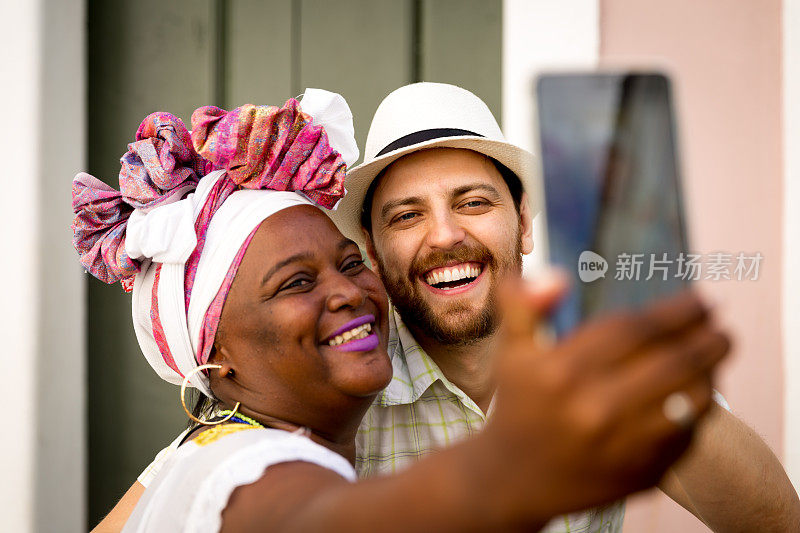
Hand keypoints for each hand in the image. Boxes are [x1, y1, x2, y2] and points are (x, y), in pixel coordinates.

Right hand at [479, 273, 730, 524]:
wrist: (513, 480)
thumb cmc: (518, 405)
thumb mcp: (511, 352)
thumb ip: (523, 306)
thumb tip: (557, 276)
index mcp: (561, 372)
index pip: (635, 330)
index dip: (675, 311)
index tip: (698, 300)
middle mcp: (593, 409)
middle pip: (671, 363)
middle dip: (706, 338)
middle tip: (719, 323)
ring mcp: (619, 446)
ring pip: (688, 400)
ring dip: (711, 371)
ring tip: (715, 352)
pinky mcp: (638, 474)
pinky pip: (686, 435)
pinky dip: (699, 409)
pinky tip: (699, 390)